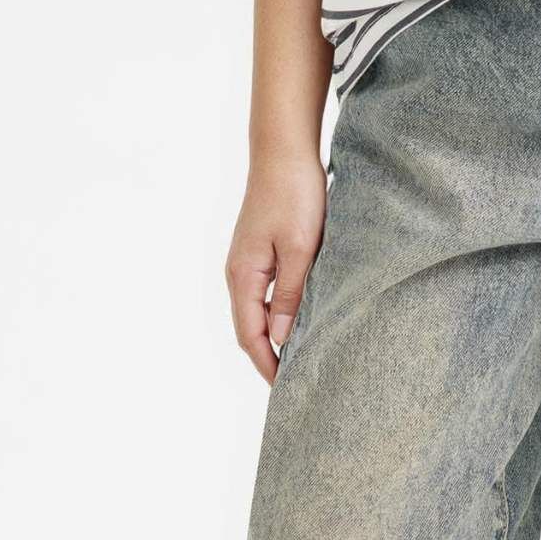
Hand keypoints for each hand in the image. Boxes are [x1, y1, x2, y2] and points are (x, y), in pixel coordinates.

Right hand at [225, 152, 328, 384]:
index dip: (267, 364)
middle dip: (269, 356)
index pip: (250, 335)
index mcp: (244, 276)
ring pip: (257, 309)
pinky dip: (278, 310)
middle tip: (297, 379)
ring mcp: (247, 260)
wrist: (284, 150)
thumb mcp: (301, 247)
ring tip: (301, 354)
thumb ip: (291, 294)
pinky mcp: (260, 248)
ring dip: (275, 333)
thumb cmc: (294, 194)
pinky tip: (299, 314)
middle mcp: (239, 272)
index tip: (286, 389)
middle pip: (250, 327)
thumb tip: (282, 339)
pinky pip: (265, 290)